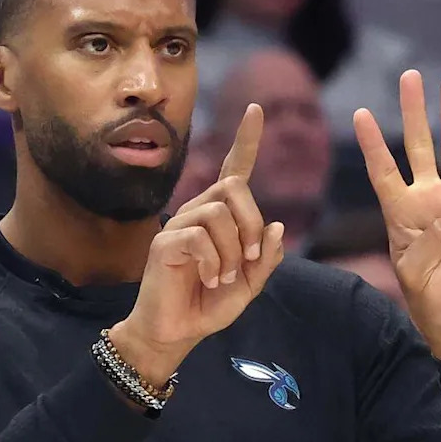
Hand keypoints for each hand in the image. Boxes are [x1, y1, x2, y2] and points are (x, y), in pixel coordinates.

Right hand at [110, 104, 285, 383]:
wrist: (175, 332)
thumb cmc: (208, 305)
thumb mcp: (248, 284)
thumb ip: (265, 258)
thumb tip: (275, 226)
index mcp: (221, 217)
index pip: (235, 170)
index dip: (246, 140)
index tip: (255, 109)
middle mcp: (198, 213)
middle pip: (233, 187)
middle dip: (251, 223)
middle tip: (251, 259)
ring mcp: (178, 225)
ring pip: (218, 212)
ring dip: (233, 249)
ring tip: (226, 276)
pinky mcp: (164, 242)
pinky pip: (199, 236)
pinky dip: (214, 262)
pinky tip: (209, 279)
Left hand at [353, 70, 440, 367]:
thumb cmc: (429, 299)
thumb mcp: (416, 274)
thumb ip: (434, 241)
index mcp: (402, 214)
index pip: (383, 171)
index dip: (374, 144)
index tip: (360, 113)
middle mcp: (428, 202)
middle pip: (419, 148)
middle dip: (415, 113)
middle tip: (410, 77)